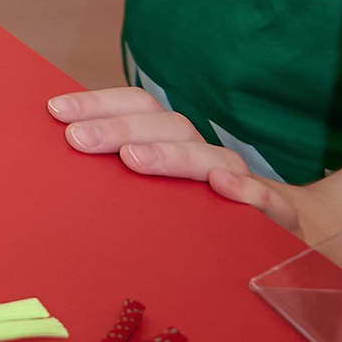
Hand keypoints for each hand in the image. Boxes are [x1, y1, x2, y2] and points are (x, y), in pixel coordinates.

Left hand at [47, 88, 341, 240]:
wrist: (284, 237)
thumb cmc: (199, 213)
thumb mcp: (156, 192)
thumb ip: (119, 170)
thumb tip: (63, 148)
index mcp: (176, 143)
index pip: (141, 106)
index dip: (100, 103)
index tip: (57, 112)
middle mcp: (207, 155)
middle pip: (168, 126)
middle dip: (120, 128)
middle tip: (78, 139)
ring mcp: (243, 184)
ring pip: (212, 158)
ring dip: (172, 155)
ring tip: (133, 160)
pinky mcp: (278, 217)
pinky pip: (267, 200)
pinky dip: (247, 192)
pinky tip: (222, 188)